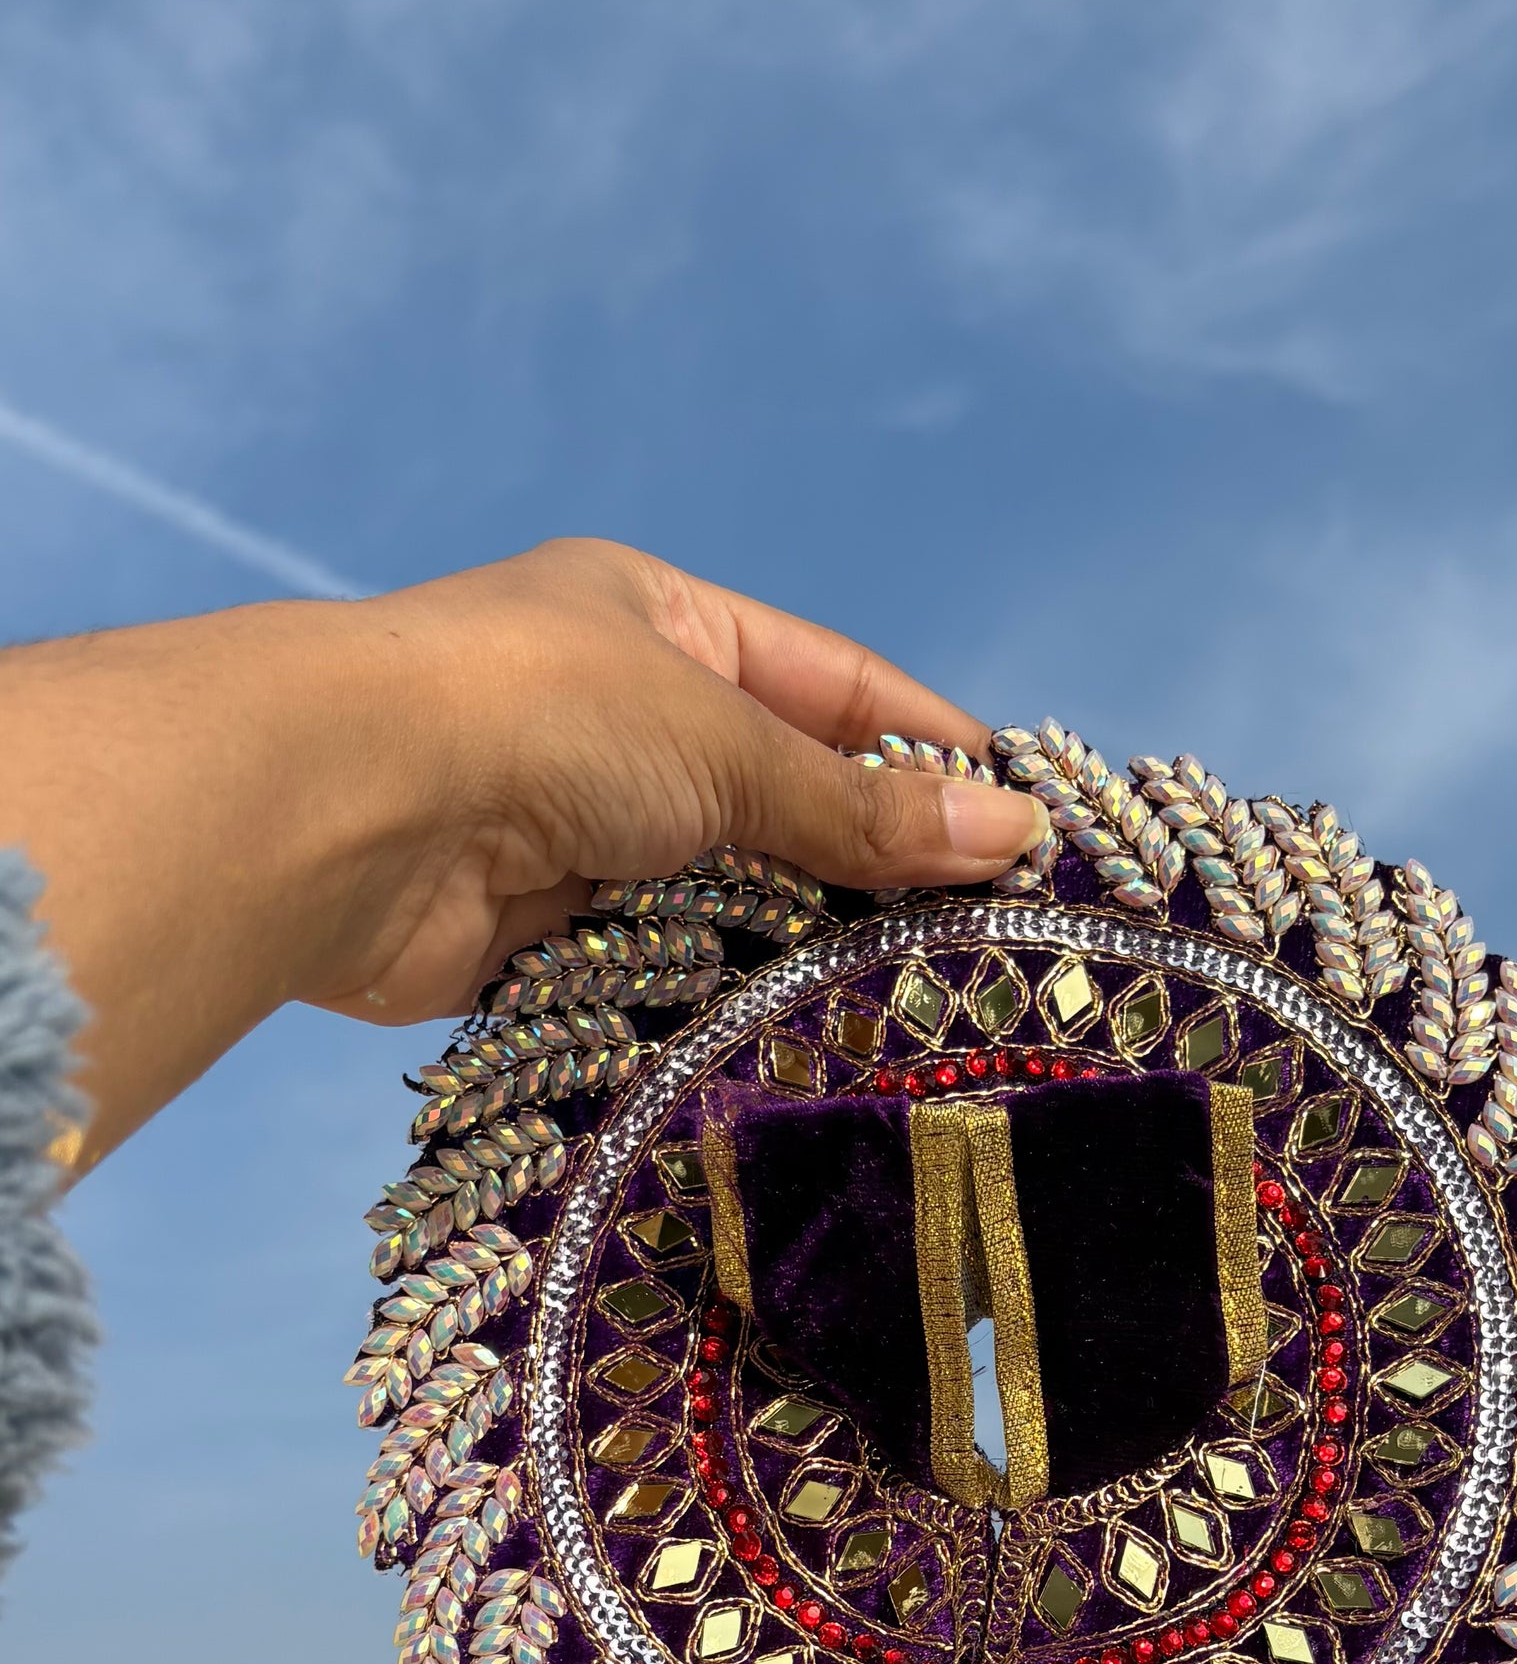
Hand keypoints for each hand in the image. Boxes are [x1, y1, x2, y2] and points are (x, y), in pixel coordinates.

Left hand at [0, 537, 1047, 1166]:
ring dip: (800, 947)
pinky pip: (654, 974)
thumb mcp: (723, 741)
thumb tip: (1009, 832)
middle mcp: (614, 719)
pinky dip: (718, 1002)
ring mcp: (571, 833)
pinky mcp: (533, 941)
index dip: (929, 746)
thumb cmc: (531, 717)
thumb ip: (858, 806)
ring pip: (721, 897)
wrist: (343, 814)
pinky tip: (803, 1042)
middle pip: (780, 801)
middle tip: (989, 940)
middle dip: (874, 865)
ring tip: (919, 1006)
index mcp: (656, 621)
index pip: (830, 683)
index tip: (1025, 821)